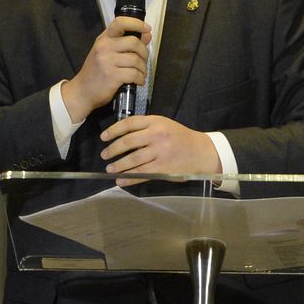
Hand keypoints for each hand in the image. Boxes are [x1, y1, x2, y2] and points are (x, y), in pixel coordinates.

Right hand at [61, 17, 151, 121]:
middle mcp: (104, 47)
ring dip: (143, 69)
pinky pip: (134, 74)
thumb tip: (146, 34)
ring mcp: (107, 61)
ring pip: (136, 60)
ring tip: (140, 74)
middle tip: (143, 61)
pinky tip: (138, 81)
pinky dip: (140, 79)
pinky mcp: (112, 76)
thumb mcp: (107, 53)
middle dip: (144, 53)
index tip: (147, 29)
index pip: (120, 23)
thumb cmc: (96, 72)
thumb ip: (126, 43)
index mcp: (103, 39)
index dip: (136, 23)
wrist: (82, 91)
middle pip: (134, 42)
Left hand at [100, 115, 221, 184]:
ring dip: (118, 166)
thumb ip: (146, 127)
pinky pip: (142, 174)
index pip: (129, 123)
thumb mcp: (164, 124)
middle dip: (113, 150)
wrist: (200, 151)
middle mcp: (156, 136)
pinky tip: (121, 181)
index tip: (103, 137)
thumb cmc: (179, 137)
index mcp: (155, 122)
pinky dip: (129, 178)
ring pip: (133, 160)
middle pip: (128, 142)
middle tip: (104, 155)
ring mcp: (160, 153)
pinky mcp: (163, 168)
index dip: (113, 130)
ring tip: (110, 169)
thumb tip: (122, 136)